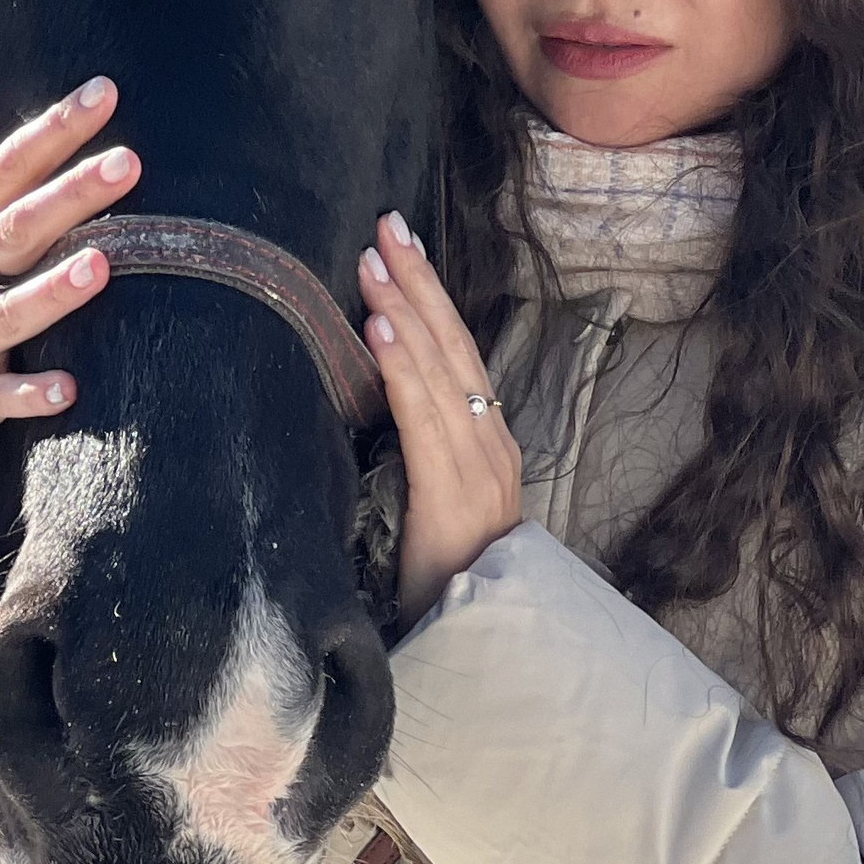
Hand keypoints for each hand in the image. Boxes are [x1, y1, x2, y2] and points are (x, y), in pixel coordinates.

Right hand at [0, 75, 138, 460]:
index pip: (2, 171)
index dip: (52, 131)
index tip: (104, 94)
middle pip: (12, 231)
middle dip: (68, 197)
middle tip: (128, 162)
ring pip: (8, 313)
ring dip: (52, 292)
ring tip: (102, 265)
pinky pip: (0, 399)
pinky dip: (31, 394)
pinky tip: (68, 389)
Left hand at [358, 211, 521, 621]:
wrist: (479, 639)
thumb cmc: (445, 575)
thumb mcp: (432, 497)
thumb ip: (419, 450)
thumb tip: (373, 399)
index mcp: (486, 440)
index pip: (456, 352)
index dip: (428, 296)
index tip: (398, 246)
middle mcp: (491, 442)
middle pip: (452, 345)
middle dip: (418, 282)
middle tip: (386, 224)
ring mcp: (479, 467)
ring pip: (439, 372)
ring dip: (402, 311)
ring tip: (372, 263)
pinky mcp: (454, 495)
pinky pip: (424, 420)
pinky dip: (400, 371)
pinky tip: (378, 332)